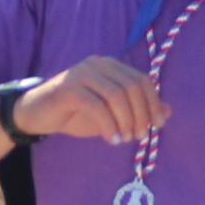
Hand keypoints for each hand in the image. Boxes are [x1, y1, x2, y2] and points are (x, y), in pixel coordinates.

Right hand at [14, 56, 165, 142]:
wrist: (36, 115)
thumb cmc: (74, 114)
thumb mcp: (111, 114)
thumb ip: (136, 110)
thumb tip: (168, 112)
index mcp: (110, 66)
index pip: (142, 79)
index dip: (154, 102)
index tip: (157, 125)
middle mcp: (97, 64)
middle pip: (132, 86)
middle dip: (142, 114)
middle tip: (140, 136)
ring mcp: (81, 74)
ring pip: (116, 95)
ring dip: (127, 120)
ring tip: (126, 138)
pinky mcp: (68, 88)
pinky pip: (96, 106)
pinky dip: (109, 125)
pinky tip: (112, 139)